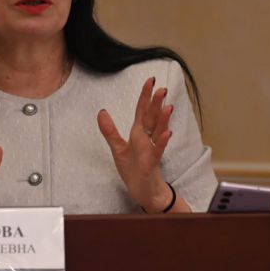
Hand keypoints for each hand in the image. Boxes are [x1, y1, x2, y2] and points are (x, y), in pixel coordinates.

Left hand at [97, 77, 174, 211]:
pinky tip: (167, 133)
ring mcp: (151, 150)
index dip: (145, 96)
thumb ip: (110, 130)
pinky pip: (158, 151)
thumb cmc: (132, 169)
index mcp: (138, 133)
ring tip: (168, 107)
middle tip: (162, 88)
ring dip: (163, 120)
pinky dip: (161, 142)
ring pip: (158, 132)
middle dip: (156, 103)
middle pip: (152, 118)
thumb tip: (101, 111)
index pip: (142, 110)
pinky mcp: (152, 163)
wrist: (142, 190)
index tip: (151, 80)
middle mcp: (146, 139)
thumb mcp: (117, 148)